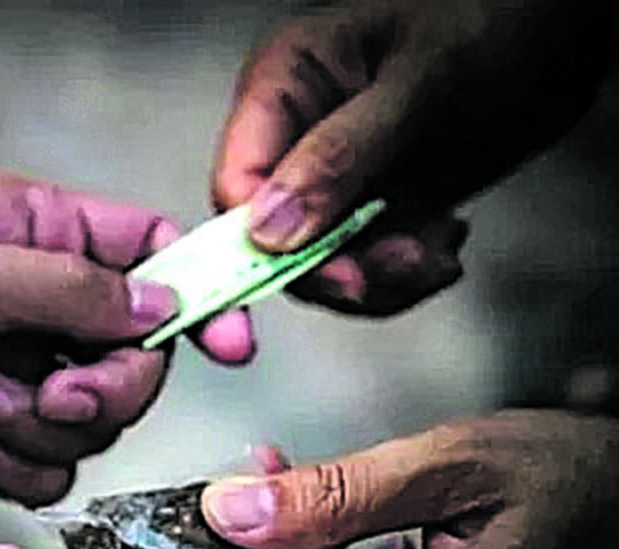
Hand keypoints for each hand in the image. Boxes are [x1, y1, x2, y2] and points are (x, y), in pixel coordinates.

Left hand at [0, 170, 253, 502]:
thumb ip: (73, 290)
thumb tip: (162, 304)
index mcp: (26, 230)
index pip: (146, 250)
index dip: (199, 292)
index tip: (231, 341)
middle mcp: (22, 300)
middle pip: (133, 350)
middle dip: (108, 382)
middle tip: (50, 388)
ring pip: (93, 417)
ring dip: (51, 425)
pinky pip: (45, 465)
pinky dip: (22, 467)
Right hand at [212, 0, 614, 314]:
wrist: (558, 33)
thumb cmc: (491, 21)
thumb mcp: (418, 83)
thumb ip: (341, 154)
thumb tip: (270, 227)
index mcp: (284, 86)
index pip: (236, 183)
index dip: (264, 241)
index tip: (330, 270)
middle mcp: (297, 137)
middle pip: (273, 239)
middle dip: (336, 269)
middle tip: (400, 267)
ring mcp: (335, 176)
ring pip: (321, 263)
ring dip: (381, 277)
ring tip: (435, 254)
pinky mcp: (374, 206)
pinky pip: (367, 266)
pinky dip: (406, 273)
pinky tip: (444, 243)